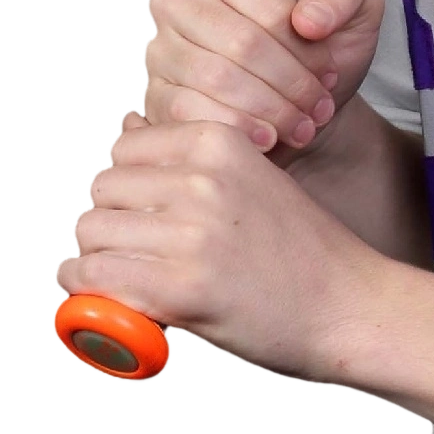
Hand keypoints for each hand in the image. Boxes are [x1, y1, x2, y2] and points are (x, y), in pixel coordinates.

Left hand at [53, 115, 378, 383]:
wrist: (352, 311)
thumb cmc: (302, 254)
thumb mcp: (254, 179)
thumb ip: (194, 158)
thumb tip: (122, 123)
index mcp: (220, 141)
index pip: (124, 147)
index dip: (123, 188)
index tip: (137, 220)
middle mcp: (201, 178)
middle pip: (101, 189)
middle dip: (104, 223)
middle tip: (125, 256)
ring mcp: (189, 232)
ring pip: (90, 232)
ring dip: (91, 259)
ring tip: (114, 280)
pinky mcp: (179, 288)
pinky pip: (92, 276)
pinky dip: (81, 289)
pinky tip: (95, 300)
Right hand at [136, 0, 386, 157]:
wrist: (303, 104)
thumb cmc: (323, 48)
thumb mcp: (355, 10)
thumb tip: (308, 19)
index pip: (264, 6)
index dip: (303, 46)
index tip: (329, 70)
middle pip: (241, 44)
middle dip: (290, 83)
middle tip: (320, 106)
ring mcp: (160, 48)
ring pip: (218, 80)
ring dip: (271, 110)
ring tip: (303, 125)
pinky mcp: (157, 95)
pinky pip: (193, 113)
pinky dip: (239, 129)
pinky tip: (268, 138)